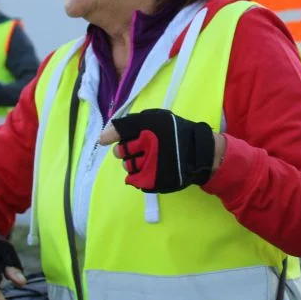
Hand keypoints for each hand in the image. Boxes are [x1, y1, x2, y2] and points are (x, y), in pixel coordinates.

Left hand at [98, 109, 223, 192]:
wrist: (198, 152)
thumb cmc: (175, 132)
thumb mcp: (155, 118)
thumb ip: (128, 124)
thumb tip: (102, 139)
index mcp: (148, 127)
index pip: (119, 132)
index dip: (112, 136)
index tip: (107, 140)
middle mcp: (148, 146)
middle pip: (119, 152)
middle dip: (125, 151)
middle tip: (138, 149)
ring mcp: (150, 165)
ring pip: (127, 166)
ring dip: (132, 163)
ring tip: (147, 159)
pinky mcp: (153, 181)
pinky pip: (134, 180)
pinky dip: (138, 175)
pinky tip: (149, 169)